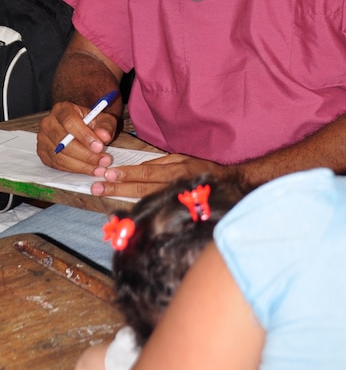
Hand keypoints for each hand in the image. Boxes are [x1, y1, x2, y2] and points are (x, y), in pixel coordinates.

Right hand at [36, 102, 117, 175]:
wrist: (80, 126)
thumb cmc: (90, 121)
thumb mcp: (102, 118)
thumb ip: (105, 125)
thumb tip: (104, 136)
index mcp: (62, 109)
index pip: (70, 122)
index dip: (85, 136)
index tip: (99, 147)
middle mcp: (48, 123)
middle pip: (64, 142)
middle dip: (86, 155)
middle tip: (103, 161)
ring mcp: (43, 139)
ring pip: (60, 156)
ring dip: (82, 165)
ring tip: (99, 168)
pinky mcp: (43, 153)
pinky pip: (57, 165)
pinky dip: (74, 169)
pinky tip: (88, 169)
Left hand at [90, 152, 233, 197]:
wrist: (224, 185)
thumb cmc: (200, 169)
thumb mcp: (182, 159)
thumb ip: (162, 163)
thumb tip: (140, 167)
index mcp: (175, 170)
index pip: (147, 172)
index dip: (128, 173)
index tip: (110, 173)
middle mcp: (172, 186)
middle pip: (141, 188)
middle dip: (118, 187)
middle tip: (97, 187)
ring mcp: (173, 200)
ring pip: (144, 200)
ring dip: (121, 197)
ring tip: (103, 194)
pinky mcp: (173, 210)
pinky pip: (151, 209)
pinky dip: (134, 209)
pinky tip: (119, 210)